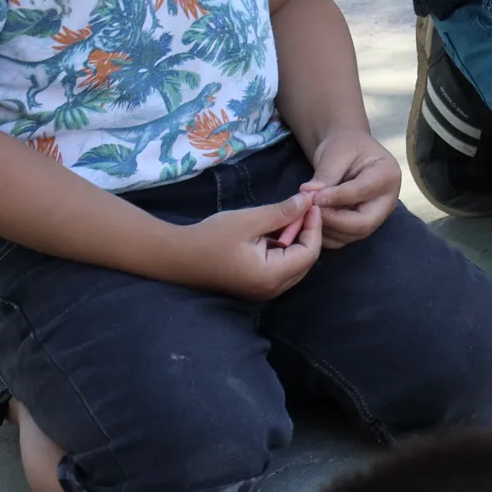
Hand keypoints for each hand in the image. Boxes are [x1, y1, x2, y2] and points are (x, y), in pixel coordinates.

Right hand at [175, 192, 322, 301]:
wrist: (177, 256)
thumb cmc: (212, 237)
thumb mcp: (250, 220)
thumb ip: (282, 212)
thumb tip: (309, 200)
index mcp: (271, 276)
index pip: (309, 253)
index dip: (314, 227)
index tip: (311, 204)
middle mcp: (271, 289)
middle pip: (305, 260)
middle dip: (307, 233)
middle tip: (303, 207)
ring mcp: (263, 291)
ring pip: (294, 264)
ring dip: (296, 239)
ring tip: (289, 215)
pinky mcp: (255, 286)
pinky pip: (280, 267)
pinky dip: (283, 248)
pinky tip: (274, 229)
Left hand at [303, 131, 401, 246]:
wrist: (348, 151)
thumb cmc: (344, 147)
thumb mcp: (335, 154)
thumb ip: (324, 176)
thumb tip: (307, 195)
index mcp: (387, 174)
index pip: (363, 191)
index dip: (336, 197)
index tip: (313, 197)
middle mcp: (387, 200)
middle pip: (364, 222)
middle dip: (334, 220)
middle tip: (310, 212)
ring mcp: (377, 215)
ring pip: (354, 234)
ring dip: (328, 229)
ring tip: (307, 214)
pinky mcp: (364, 225)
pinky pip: (346, 239)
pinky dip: (327, 235)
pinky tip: (312, 221)